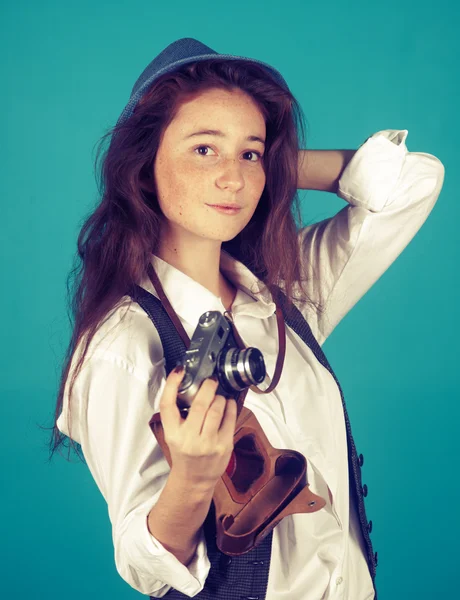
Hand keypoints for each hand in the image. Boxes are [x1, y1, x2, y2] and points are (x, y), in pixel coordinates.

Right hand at [159, 367, 237, 486]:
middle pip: (199, 404)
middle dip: (207, 387)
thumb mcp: (173, 434)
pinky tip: (228, 404)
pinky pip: (230, 418)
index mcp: (172, 433)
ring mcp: (208, 443)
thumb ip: (178, 413)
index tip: (179, 370)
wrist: (194, 479)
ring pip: (217, 409)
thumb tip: (186, 383)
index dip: (172, 384)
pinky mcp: (224, 446)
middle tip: (210, 380)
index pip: (167, 405)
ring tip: (218, 396)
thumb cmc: (184, 452)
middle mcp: (189, 438)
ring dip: (219, 397)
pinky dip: (230, 406)